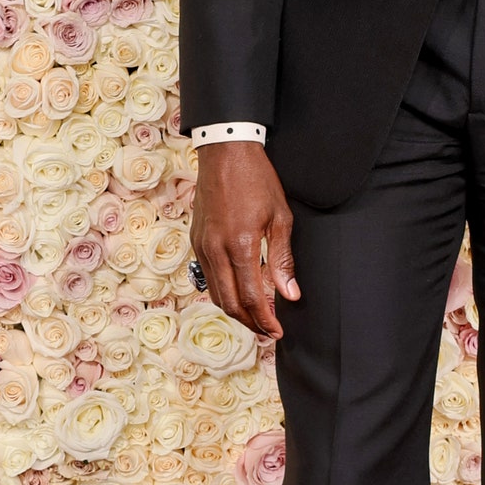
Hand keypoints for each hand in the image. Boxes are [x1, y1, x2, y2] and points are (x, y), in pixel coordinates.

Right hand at [190, 143, 298, 337]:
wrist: (225, 152)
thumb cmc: (257, 180)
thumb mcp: (280, 218)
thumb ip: (283, 260)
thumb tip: (289, 294)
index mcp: (240, 246)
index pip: (252, 298)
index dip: (265, 320)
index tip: (277, 332)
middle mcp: (216, 250)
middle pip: (229, 303)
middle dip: (249, 322)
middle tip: (267, 331)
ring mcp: (202, 246)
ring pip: (215, 293)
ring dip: (235, 310)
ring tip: (255, 317)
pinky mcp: (195, 240)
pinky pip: (207, 276)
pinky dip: (223, 291)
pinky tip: (239, 291)